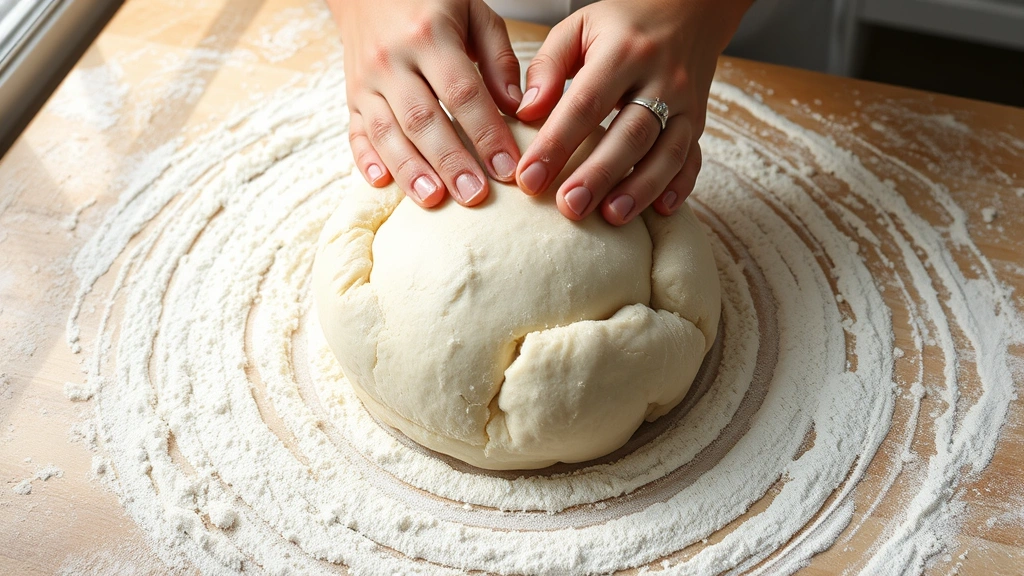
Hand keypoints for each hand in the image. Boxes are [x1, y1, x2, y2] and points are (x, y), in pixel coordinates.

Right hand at [328, 0, 523, 206]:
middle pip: (422, 120)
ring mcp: (365, 80)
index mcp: (429, 35)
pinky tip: (382, 183)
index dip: (486, 133)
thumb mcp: (473, 10)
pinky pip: (355, 132)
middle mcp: (391, 59)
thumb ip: (497, 58)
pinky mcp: (350, 96)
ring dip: (410, 170)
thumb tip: (516, 109)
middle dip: (450, 162)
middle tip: (475, 196)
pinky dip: (365, 160)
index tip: (507, 168)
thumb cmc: (431, 0)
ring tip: (434, 200)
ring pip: (385, 132)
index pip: (462, 93)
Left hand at [514, 0, 750, 224]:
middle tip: (569, 208)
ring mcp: (685, 103)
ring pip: (667, 151)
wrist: (688, 10)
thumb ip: (548, 66)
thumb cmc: (620, 25)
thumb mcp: (579, 28)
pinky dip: (681, 186)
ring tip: (612, 217)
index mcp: (624, 52)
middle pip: (630, 133)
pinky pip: (694, 158)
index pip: (585, 104)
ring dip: (641, 188)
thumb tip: (525, 111)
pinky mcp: (699, 121)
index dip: (556, 143)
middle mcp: (661, 78)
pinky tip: (663, 211)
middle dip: (599, 174)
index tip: (528, 178)